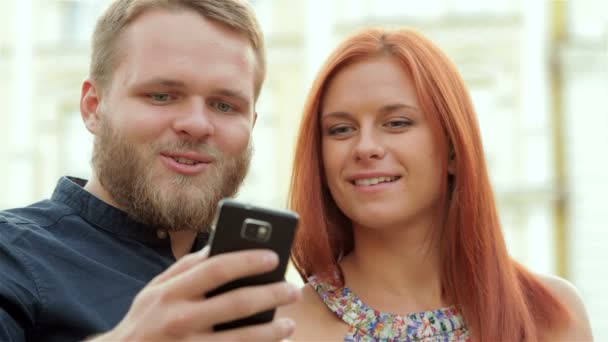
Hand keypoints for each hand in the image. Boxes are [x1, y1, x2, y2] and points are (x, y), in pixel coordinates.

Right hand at [91, 247, 300, 340]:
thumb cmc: (145, 320)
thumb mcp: (155, 290)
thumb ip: (185, 268)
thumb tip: (219, 244)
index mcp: (170, 292)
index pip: (216, 268)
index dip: (248, 261)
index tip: (274, 256)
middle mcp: (179, 319)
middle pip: (236, 304)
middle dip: (271, 295)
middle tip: (293, 290)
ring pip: (240, 340)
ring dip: (270, 332)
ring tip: (289, 325)